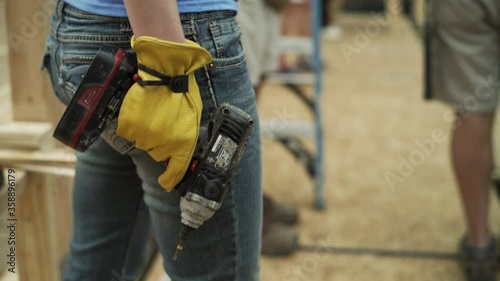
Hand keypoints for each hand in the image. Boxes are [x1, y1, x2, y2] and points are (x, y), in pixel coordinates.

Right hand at [117, 36, 211, 191]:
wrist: (166, 72)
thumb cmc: (182, 92)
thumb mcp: (192, 118)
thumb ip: (185, 137)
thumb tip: (177, 149)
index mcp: (184, 143)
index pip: (176, 170)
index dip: (170, 179)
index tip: (166, 183)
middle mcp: (164, 144)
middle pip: (157, 153)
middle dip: (160, 141)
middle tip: (162, 121)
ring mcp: (145, 137)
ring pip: (142, 142)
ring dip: (145, 131)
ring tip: (152, 112)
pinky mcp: (129, 127)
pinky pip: (128, 132)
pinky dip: (131, 124)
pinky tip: (140, 110)